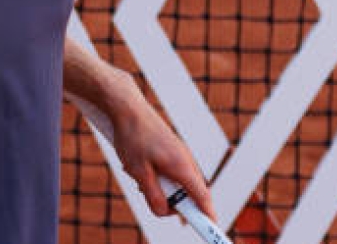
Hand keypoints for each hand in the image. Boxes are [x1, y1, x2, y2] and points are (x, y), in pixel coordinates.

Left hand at [111, 86, 216, 220]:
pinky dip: (154, 174)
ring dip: (158, 186)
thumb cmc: (133, 137)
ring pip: (174, 183)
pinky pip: (168, 171)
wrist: (126, 108)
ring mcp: (179, 155)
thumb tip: (165, 213)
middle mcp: (186, 161)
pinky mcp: (170, 150)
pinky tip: (137, 165)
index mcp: (183, 168)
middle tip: (147, 191)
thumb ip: (153, 196)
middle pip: (188, 193)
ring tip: (137, 172)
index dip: (207, 216)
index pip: (203, 199)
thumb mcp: (139, 172)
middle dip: (169, 199)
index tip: (210, 229)